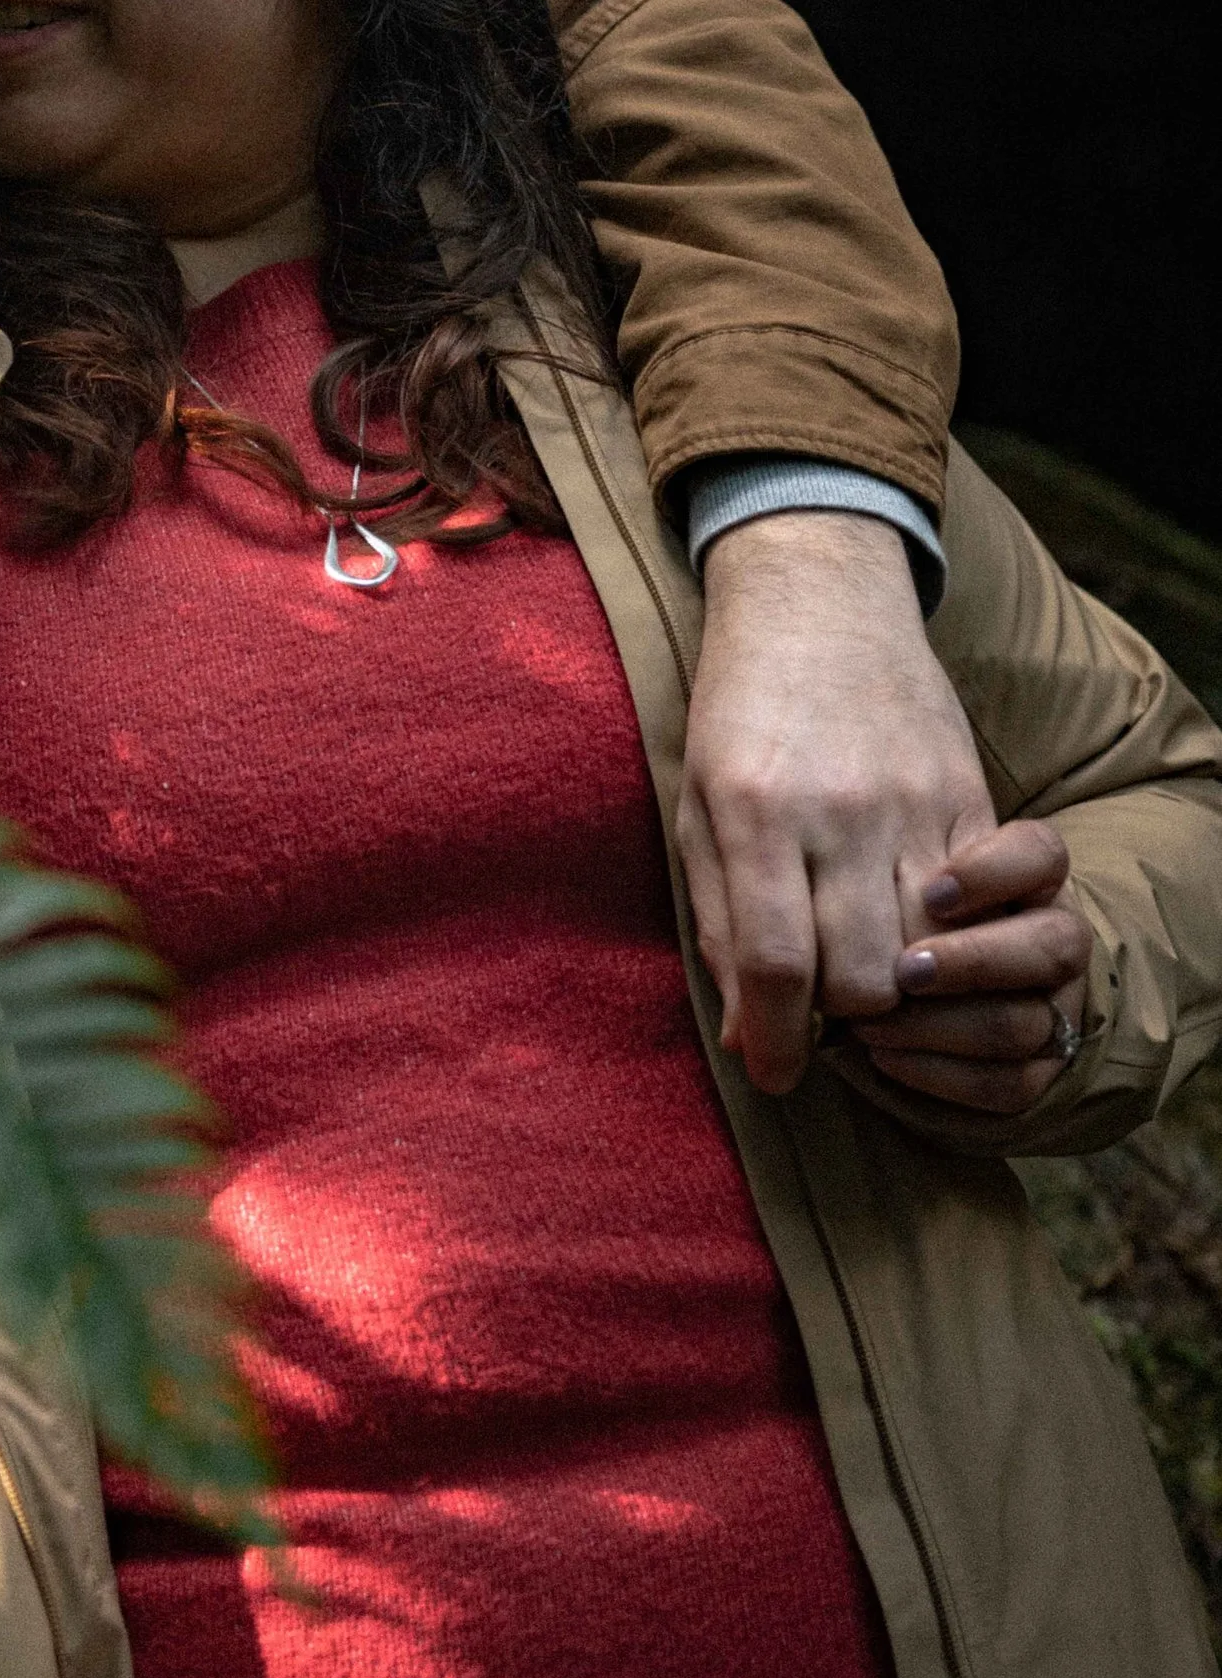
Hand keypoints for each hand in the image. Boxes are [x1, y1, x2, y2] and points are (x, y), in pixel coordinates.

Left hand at [678, 509, 994, 1094]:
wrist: (818, 603)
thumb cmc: (737, 713)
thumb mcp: (696, 807)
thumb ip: (718, 924)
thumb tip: (745, 1038)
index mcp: (753, 810)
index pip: (779, 966)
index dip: (776, 1042)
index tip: (774, 1074)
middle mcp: (839, 810)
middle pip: (865, 977)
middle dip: (841, 1023)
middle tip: (819, 1015)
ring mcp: (914, 802)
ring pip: (929, 953)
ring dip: (897, 992)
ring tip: (864, 975)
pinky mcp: (967, 794)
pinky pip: (983, 904)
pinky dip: (954, 942)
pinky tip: (919, 933)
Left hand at [846, 820, 1089, 1113]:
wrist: (923, 979)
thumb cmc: (891, 907)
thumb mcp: (885, 876)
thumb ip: (871, 878)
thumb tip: (837, 895)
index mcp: (1030, 876)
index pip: (1041, 854)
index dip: (996, 872)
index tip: (932, 892)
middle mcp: (1058, 937)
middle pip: (1053, 946)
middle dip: (973, 962)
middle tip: (902, 970)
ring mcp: (1058, 1007)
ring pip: (1025, 1024)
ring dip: (939, 1027)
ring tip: (867, 1023)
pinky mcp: (1040, 1068)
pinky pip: (1008, 1083)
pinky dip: (941, 1075)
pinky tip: (884, 1057)